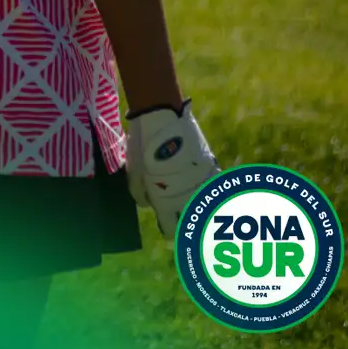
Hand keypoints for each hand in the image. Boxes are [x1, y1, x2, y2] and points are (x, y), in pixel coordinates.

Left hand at [125, 99, 219, 239]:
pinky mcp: (211, 168)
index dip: (167, 225)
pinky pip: (213, 187)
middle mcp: (187, 199)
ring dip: (198, 203)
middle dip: (184, 217)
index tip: (166, 217)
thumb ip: (142, 195)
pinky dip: (208, 188)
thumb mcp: (134, 174)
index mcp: (165, 203)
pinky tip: (200, 181)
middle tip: (179, 206)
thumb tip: (150, 202)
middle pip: (190, 222)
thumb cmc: (143, 147)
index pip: (171, 230)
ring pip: (205, 206)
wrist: (162, 119)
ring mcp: (202, 184)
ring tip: (190, 193)